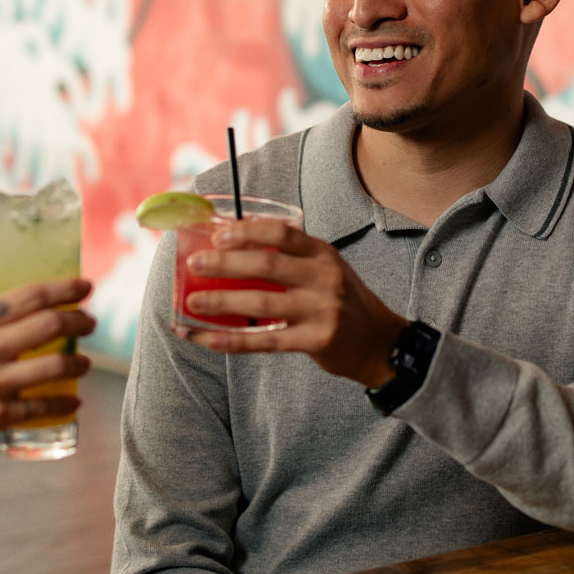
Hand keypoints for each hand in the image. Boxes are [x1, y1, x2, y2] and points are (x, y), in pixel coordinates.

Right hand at [0, 277, 94, 478]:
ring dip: (79, 364)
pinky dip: (64, 403)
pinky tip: (72, 401)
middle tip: (90, 323)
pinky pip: (42, 407)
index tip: (85, 287)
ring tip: (85, 364)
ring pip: (56, 366)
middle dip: (80, 322)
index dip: (66, 288)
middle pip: (51, 325)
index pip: (31, 295)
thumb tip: (18, 309)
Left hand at [183, 220, 405, 386]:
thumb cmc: (343, 301)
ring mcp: (322, 310)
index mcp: (323, 254)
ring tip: (193, 303)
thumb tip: (235, 247)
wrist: (381, 342)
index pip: (282, 233)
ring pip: (262, 303)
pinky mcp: (317, 341)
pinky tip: (209, 339)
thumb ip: (292, 258)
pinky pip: (266, 341)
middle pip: (267, 265)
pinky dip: (234, 340)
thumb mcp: (327, 269)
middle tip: (194, 265)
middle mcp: (324, 278)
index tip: (217, 235)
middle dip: (225, 263)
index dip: (247, 232)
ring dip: (222, 302)